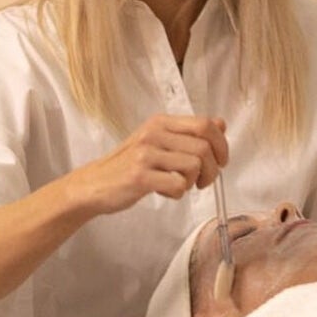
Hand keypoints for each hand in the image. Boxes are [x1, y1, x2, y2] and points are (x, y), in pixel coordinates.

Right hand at [67, 114, 228, 214]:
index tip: (221, 161)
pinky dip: (177, 194)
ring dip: (193, 182)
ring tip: (178, 185)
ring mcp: (145, 154)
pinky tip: (165, 192)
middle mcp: (153, 133)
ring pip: (194, 167)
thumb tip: (221, 123)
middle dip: (212, 170)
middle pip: (204, 148)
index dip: (221, 145)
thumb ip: (188, 133)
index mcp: (160, 122)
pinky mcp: (139, 176)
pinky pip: (177, 185)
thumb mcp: (159, 141)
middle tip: (203, 182)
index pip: (205, 125)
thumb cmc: (129, 163)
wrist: (94, 183)